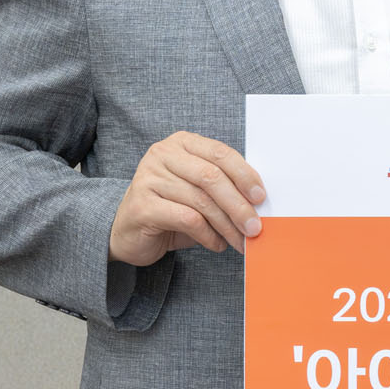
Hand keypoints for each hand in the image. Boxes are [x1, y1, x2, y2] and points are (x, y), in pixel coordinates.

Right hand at [108, 132, 265, 266]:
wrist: (128, 232)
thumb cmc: (171, 209)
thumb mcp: (199, 192)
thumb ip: (223, 188)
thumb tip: (258, 203)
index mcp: (181, 144)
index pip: (220, 153)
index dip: (244, 175)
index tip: (261, 197)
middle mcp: (162, 154)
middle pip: (211, 177)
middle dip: (238, 205)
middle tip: (254, 227)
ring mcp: (148, 178)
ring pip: (201, 201)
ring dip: (227, 225)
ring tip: (239, 241)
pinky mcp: (142, 205)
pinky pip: (187, 219)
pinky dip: (208, 235)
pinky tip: (216, 244)